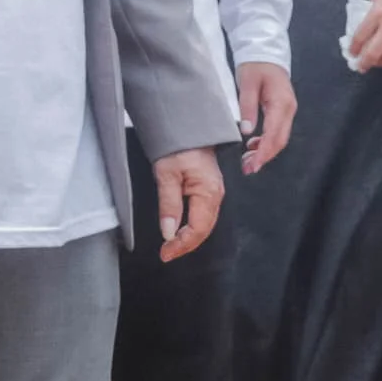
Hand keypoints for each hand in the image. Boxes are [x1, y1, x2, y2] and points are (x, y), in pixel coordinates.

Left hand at [151, 146, 224, 261]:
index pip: (197, 229)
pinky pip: (204, 215)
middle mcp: (216, 195)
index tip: (165, 253)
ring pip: (205, 225)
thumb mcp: (166, 174)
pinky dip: (193, 227)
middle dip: (185, 245)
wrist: (187, 126)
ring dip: (189, 238)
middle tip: (166, 254)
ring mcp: (215, 193)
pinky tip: (181, 231)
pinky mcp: (209, 190)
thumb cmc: (178, 145)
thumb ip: (168, 205)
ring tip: (171, 247)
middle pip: (204, 230)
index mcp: (208, 192)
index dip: (182, 244)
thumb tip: (169, 231)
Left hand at [235, 61, 296, 173]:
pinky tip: (253, 145)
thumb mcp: (247, 84)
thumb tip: (246, 132)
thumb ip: (247, 108)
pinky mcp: (283, 110)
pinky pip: (278, 131)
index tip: (253, 165)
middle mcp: (289, 109)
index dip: (264, 153)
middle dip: (265, 157)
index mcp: (281, 104)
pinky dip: (266, 142)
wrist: (264, 52)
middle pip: (280, 141)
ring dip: (265, 151)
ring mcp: (288, 110)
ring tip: (248, 160)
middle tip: (248, 168)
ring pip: (280, 138)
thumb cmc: (255, 65)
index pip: (274, 135)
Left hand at [348, 0, 381, 72]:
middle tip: (362, 67)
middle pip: (374, 53)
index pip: (360, 37)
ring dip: (381, 64)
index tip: (352, 53)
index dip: (353, 49)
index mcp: (377, 14)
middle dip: (365, 63)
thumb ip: (369, 16)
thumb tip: (362, 35)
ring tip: (378, 62)